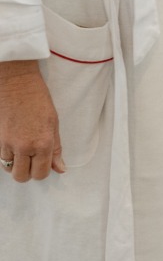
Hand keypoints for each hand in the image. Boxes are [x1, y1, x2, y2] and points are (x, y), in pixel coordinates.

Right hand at [0, 61, 65, 180]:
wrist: (17, 83)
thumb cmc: (38, 99)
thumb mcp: (54, 123)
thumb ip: (56, 149)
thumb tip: (60, 169)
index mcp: (43, 143)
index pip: (41, 173)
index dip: (42, 172)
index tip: (43, 165)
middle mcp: (25, 147)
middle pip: (23, 176)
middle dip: (28, 173)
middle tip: (32, 162)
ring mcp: (9, 144)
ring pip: (10, 170)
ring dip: (17, 166)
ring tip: (22, 154)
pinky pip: (2, 158)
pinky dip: (8, 157)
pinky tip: (14, 147)